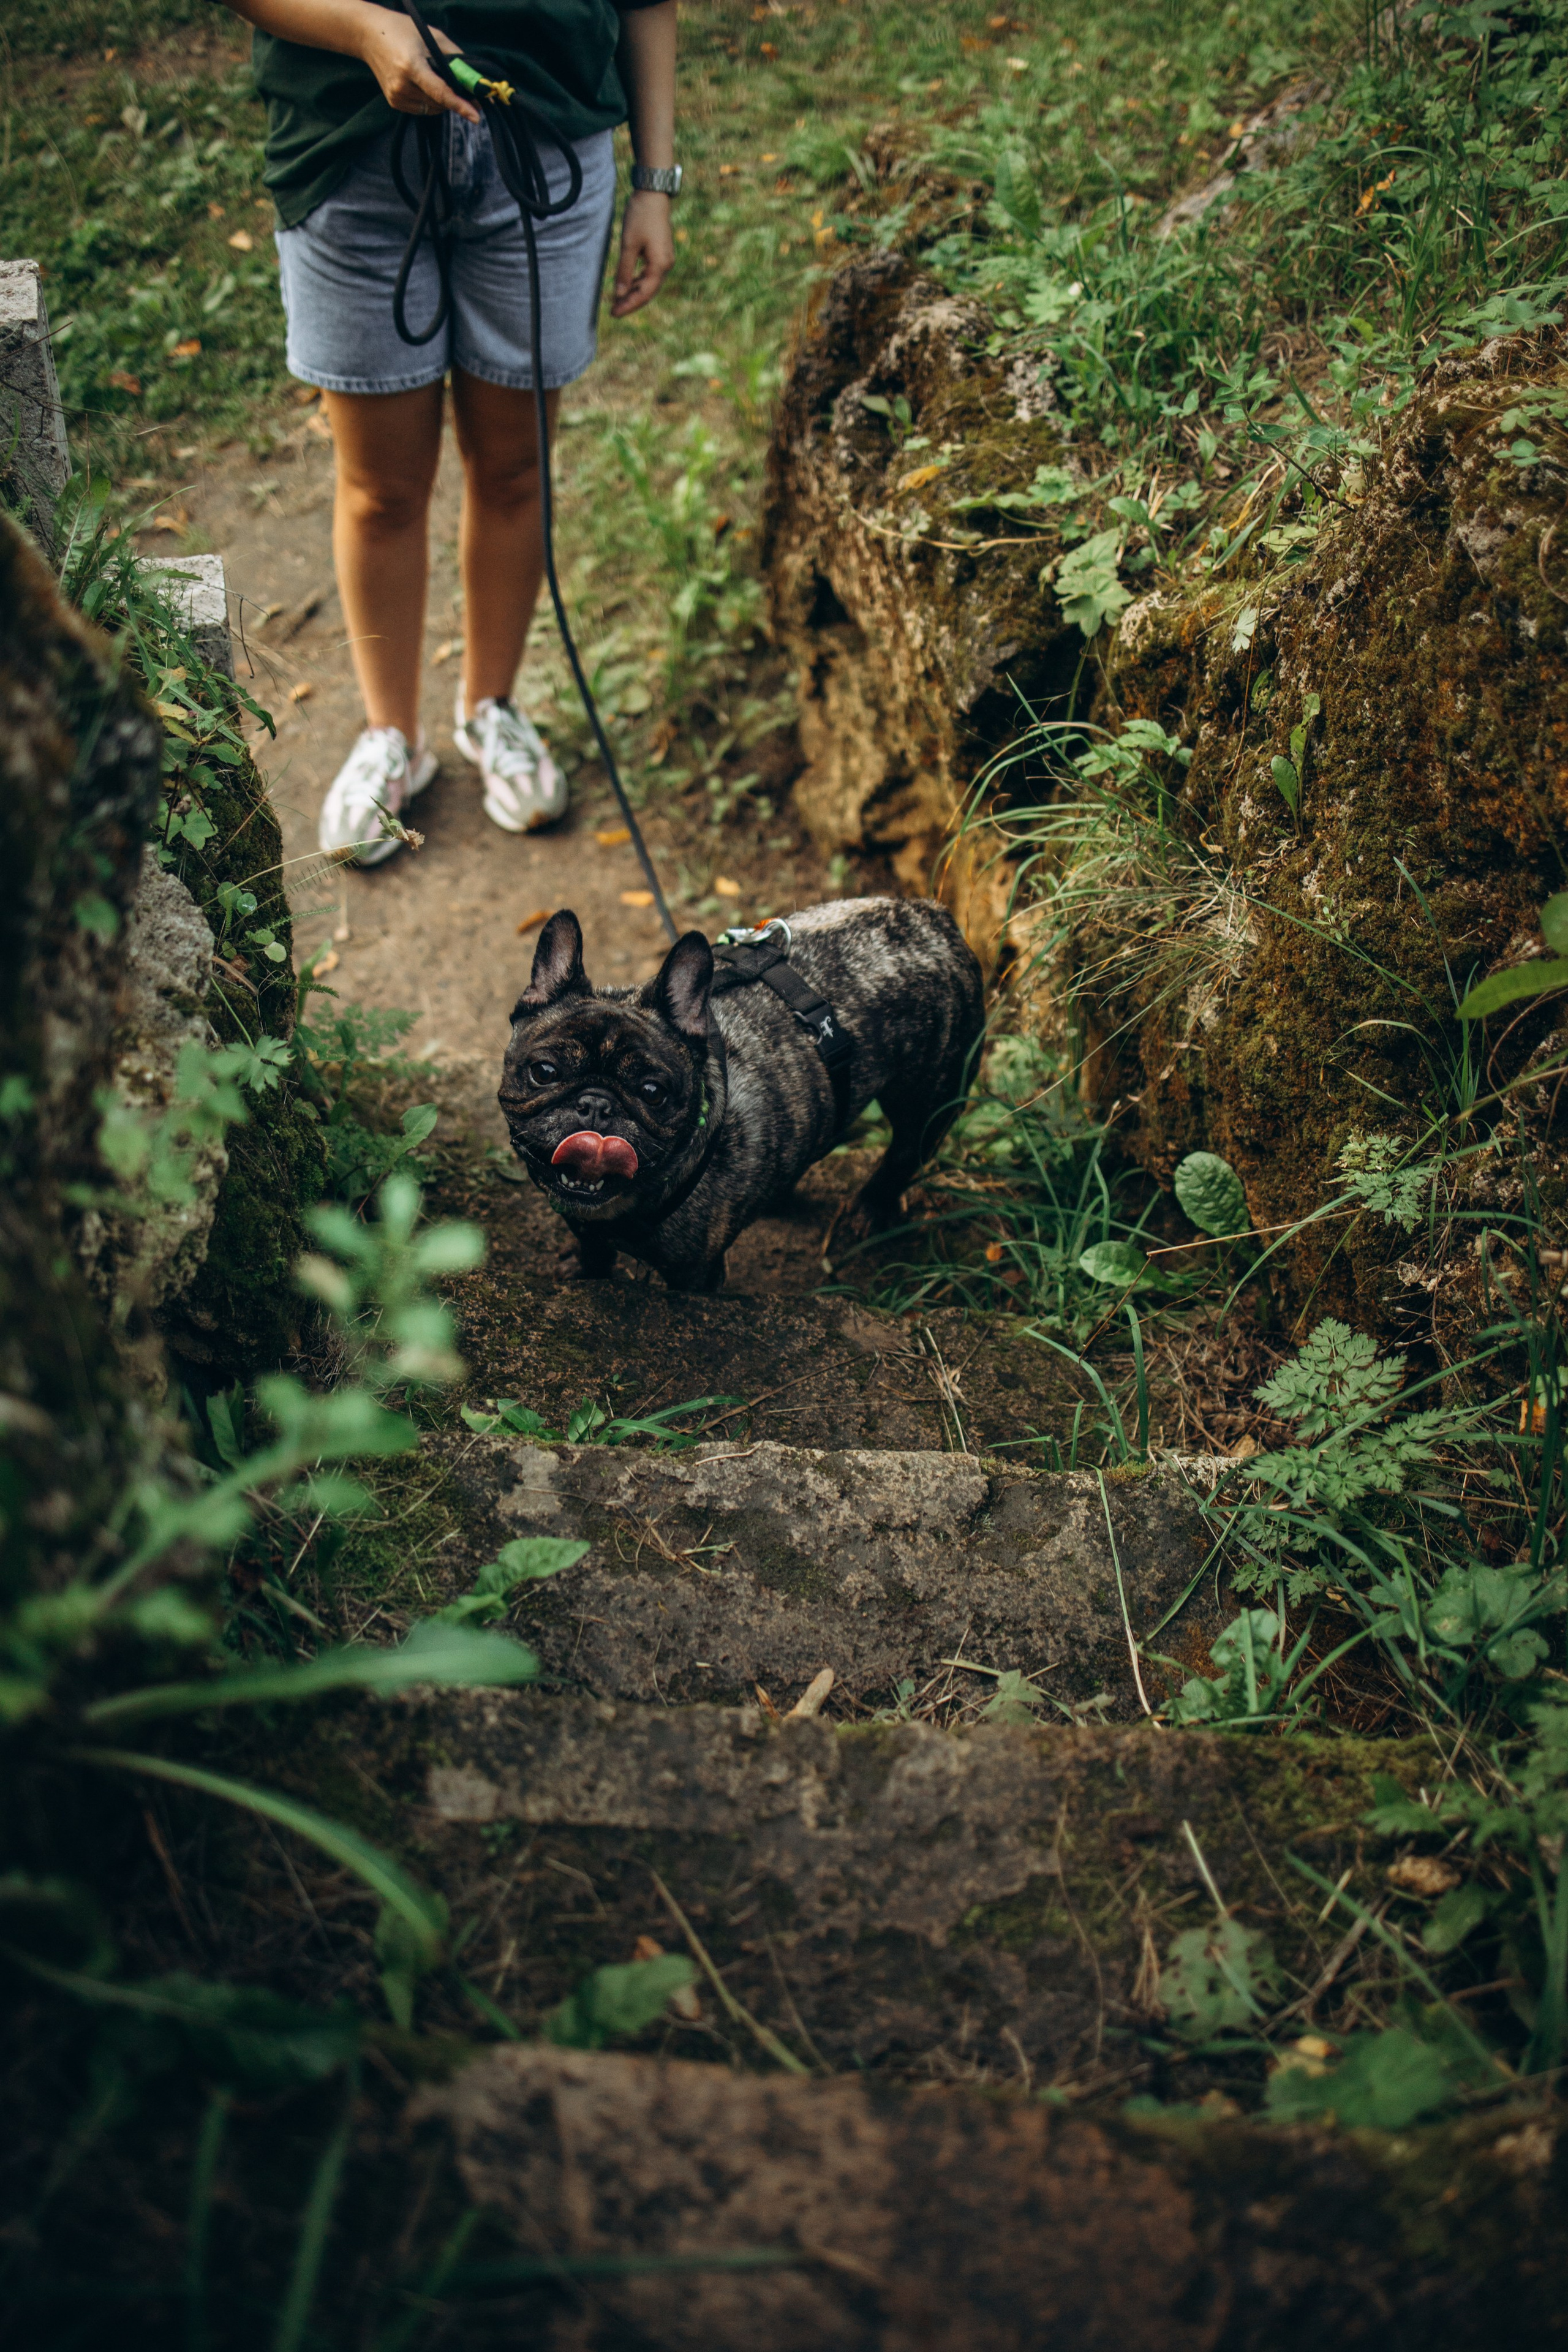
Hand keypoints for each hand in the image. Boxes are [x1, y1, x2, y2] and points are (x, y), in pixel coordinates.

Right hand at [356, 6, 477, 119]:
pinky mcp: (394, 102)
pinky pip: (422, 109)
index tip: (477, 116)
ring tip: (435, 78)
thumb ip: (456, 58)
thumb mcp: (432, 36)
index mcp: (410, 66)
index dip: (460, 105)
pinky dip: (430, 101)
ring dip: (442, 100)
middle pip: (439, 102)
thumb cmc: (402, 30)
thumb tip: (475, 81)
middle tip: (462, 87)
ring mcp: (396, 96)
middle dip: (454, 98)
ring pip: (432, 108)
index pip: (440, 92)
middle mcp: (401, 85)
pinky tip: (423, 84)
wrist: (369, 35)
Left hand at [610, 191, 674, 317]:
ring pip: (648, 283)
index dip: (629, 305)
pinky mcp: (661, 252)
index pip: (644, 294)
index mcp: (660, 265)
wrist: (653, 194)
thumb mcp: (629, 244)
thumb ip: (624, 270)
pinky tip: (626, 285)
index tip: (614, 314)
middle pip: (648, 291)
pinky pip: (649, 273)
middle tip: (613, 311)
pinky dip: (637, 281)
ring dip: (633, 292)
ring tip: (617, 300)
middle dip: (631, 302)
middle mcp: (666, 265)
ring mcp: (665, 259)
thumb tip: (620, 293)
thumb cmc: (641, 216)